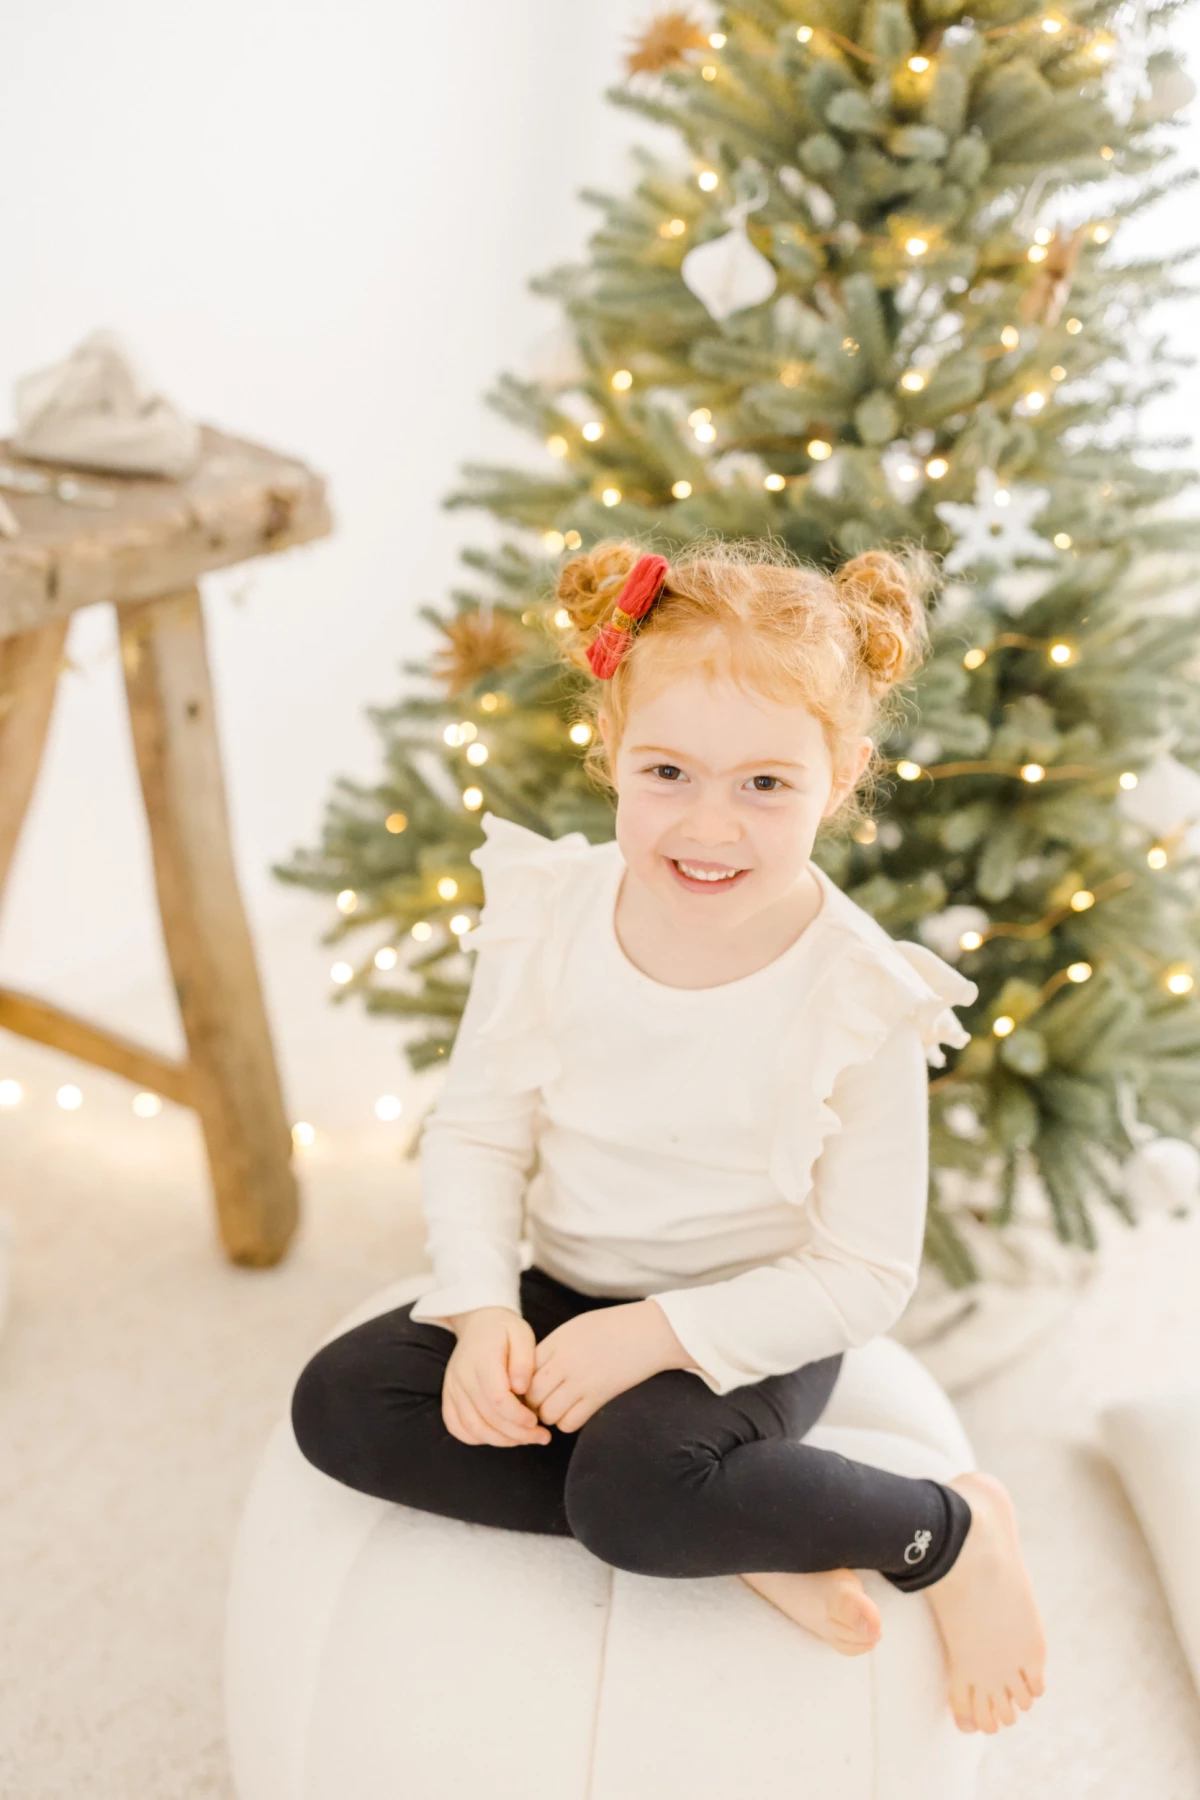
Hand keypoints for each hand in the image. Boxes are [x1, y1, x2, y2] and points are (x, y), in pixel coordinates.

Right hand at [441, 1307, 551, 1448]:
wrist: (477, 1323)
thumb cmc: (504, 1330)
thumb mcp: (521, 1334)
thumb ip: (524, 1361)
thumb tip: (522, 1388)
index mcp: (482, 1360)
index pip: (497, 1398)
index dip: (518, 1416)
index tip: (536, 1421)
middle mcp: (462, 1376)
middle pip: (487, 1418)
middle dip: (516, 1434)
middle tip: (541, 1436)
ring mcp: (452, 1388)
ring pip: (473, 1428)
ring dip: (501, 1440)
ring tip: (525, 1439)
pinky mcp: (448, 1397)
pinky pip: (457, 1427)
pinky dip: (479, 1438)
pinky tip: (501, 1436)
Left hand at [525, 1300, 688, 1434]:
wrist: (650, 1332)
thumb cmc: (614, 1327)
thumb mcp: (577, 1328)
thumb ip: (554, 1348)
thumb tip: (534, 1371)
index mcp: (556, 1341)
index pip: (523, 1372)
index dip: (523, 1385)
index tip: (530, 1389)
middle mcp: (564, 1361)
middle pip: (531, 1395)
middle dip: (533, 1405)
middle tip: (542, 1405)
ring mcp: (581, 1380)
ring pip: (547, 1413)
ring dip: (550, 1416)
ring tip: (559, 1409)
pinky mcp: (598, 1397)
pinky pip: (569, 1422)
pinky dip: (568, 1423)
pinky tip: (575, 1413)